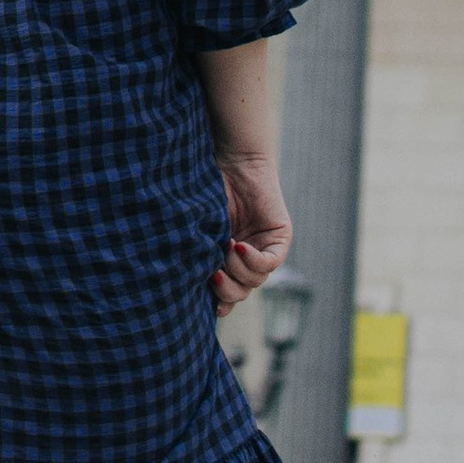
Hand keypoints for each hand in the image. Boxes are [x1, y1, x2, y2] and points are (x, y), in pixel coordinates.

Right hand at [212, 151, 290, 307]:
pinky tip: (238, 246)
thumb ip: (198, 255)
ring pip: (255, 280)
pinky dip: (253, 260)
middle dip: (226, 290)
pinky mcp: (280, 238)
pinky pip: (270, 263)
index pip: (227, 294)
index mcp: (226, 259)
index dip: (218, 302)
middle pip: (241, 292)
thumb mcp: (199, 229)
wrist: (229, 160)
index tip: (204, 301)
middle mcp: (247, 258)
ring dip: (237, 270)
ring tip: (225, 247)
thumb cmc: (205, 189)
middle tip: (213, 274)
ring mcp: (264, 248)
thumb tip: (184, 289)